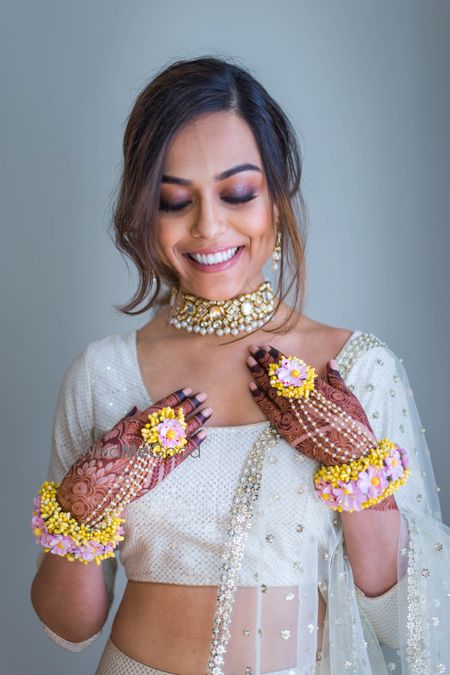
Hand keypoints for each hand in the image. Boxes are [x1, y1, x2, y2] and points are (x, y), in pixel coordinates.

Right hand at [57, 387, 210, 521]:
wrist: (93, 489)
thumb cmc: (96, 461)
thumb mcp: (108, 435)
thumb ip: (125, 421)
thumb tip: (136, 408)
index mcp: (132, 426)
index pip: (159, 408)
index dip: (175, 398)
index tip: (187, 390)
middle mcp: (144, 438)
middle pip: (172, 419)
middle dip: (189, 406)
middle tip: (203, 396)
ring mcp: (152, 455)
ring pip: (179, 435)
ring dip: (196, 422)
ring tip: (208, 412)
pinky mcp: (158, 471)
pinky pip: (180, 455)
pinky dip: (193, 444)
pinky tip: (204, 435)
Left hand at [246, 343, 375, 462]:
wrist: (352, 452)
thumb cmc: (354, 424)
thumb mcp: (349, 397)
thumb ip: (337, 379)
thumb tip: (330, 362)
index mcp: (317, 388)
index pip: (293, 368)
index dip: (278, 357)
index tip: (268, 346)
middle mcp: (302, 398)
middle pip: (279, 376)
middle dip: (265, 361)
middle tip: (253, 348)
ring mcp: (293, 414)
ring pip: (272, 390)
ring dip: (259, 375)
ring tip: (249, 361)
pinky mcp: (287, 429)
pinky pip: (269, 411)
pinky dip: (260, 398)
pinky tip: (251, 386)